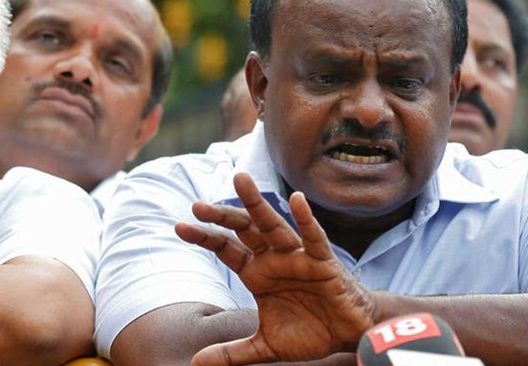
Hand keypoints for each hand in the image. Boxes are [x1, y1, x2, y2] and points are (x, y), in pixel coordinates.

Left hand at [175, 172, 376, 365]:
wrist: (348, 334)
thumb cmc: (310, 331)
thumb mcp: (264, 346)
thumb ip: (232, 353)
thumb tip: (196, 363)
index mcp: (258, 273)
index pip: (226, 249)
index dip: (205, 238)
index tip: (179, 227)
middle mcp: (274, 259)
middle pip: (244, 230)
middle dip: (222, 217)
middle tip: (198, 206)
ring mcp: (298, 256)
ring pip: (273, 225)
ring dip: (256, 204)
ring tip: (240, 180)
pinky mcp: (323, 261)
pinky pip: (313, 237)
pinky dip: (306, 219)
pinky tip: (297, 200)